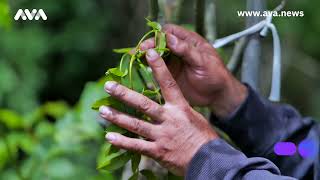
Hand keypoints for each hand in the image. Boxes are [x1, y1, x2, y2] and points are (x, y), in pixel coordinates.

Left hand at [99, 49, 217, 174]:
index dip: (159, 67)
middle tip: (108, 85)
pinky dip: (122, 142)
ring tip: (103, 111)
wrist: (210, 160)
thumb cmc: (204, 138)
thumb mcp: (195, 118)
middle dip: (124, 94)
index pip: (169, 84)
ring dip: (117, 117)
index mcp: (180, 108)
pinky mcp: (158, 151)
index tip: (149, 53)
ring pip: (136, 124)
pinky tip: (109, 137)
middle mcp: (169, 119)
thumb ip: (179, 109)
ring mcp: (162, 136)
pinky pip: (137, 146)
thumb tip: (167, 101)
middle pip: (144, 104)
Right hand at [140, 24, 246, 117]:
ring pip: (155, 54)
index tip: (152, 43)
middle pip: (159, 42)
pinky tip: (139, 66)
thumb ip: (187, 50)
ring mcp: (173, 61)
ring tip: (135, 57)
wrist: (217, 95)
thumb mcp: (203, 61)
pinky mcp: (169, 73)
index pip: (170, 32)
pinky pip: (156, 67)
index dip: (159, 35)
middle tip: (140, 51)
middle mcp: (178, 49)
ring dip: (145, 55)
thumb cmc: (215, 75)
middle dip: (149, 45)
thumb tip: (170, 39)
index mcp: (189, 41)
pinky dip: (147, 65)